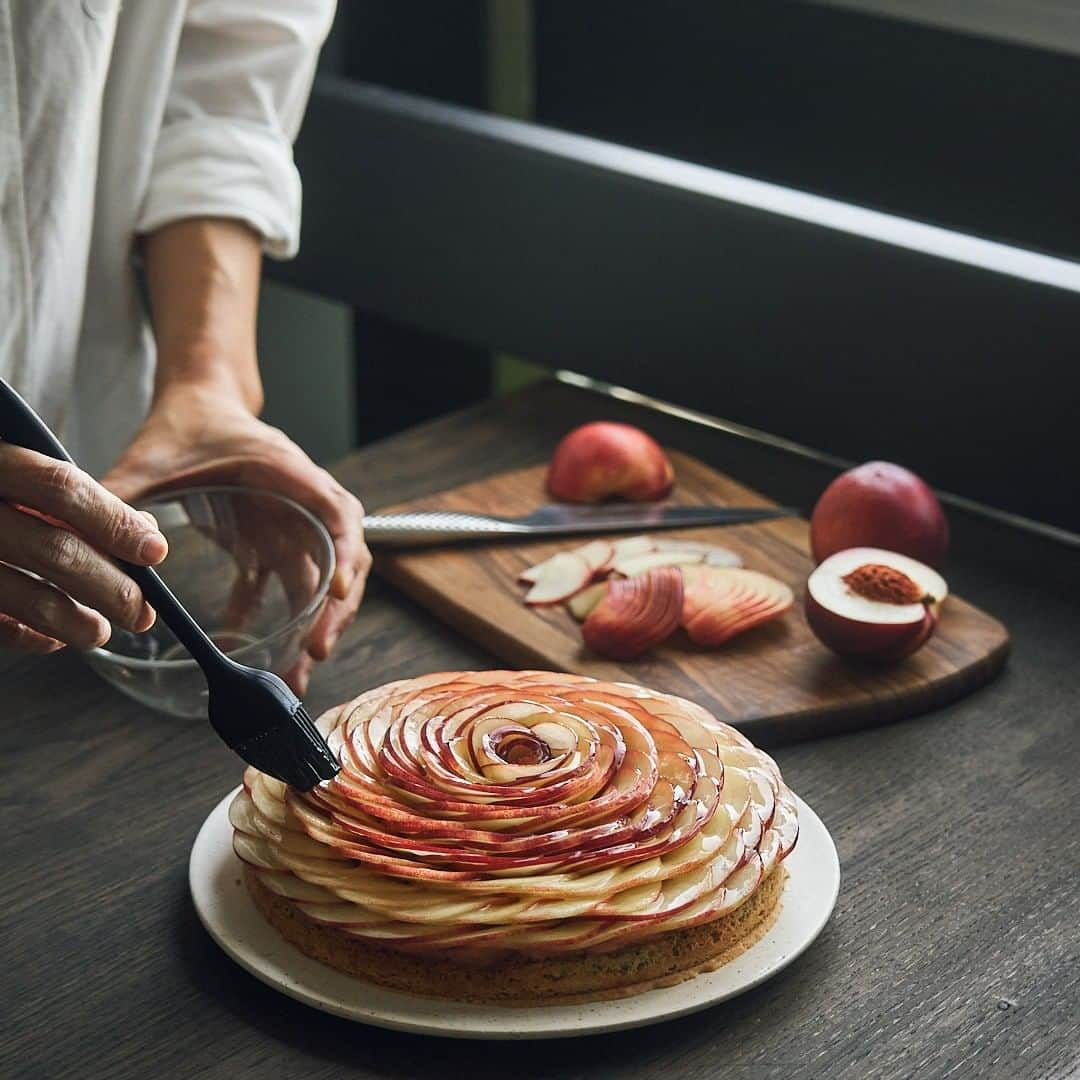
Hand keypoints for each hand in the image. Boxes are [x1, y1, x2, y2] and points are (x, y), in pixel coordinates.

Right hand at [0, 447, 167, 651]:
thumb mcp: (17, 466)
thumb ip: (75, 497)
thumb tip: (144, 535)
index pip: (62, 490)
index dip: (114, 523)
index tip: (155, 551)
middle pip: (54, 550)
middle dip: (111, 587)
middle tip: (141, 611)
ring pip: (24, 596)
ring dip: (74, 622)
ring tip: (100, 631)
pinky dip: (28, 635)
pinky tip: (53, 638)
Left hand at [102, 385, 369, 692]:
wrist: (201, 406)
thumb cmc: (189, 424)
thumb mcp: (151, 456)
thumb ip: (120, 494)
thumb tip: (78, 533)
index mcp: (286, 471)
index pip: (335, 510)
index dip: (342, 552)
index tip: (335, 592)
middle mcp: (302, 501)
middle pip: (341, 556)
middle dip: (335, 607)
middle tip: (315, 650)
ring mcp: (294, 524)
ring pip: (324, 579)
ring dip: (317, 624)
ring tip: (297, 672)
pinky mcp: (276, 542)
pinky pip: (288, 586)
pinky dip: (280, 619)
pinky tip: (251, 648)